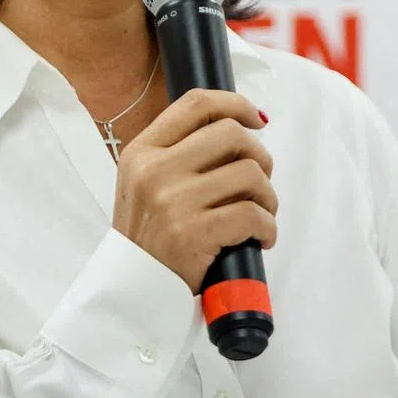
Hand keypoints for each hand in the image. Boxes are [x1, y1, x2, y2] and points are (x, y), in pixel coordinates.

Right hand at [113, 89, 276, 293]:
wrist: (130, 293)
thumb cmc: (148, 237)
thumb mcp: (144, 184)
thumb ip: (179, 153)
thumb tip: (238, 126)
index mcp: (142, 152)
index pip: (196, 104)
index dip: (235, 104)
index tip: (256, 119)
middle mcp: (154, 171)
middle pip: (231, 135)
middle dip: (259, 156)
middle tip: (258, 182)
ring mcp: (173, 202)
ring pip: (249, 174)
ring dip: (267, 196)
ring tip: (260, 214)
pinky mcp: (193, 234)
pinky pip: (253, 214)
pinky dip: (267, 227)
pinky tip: (260, 238)